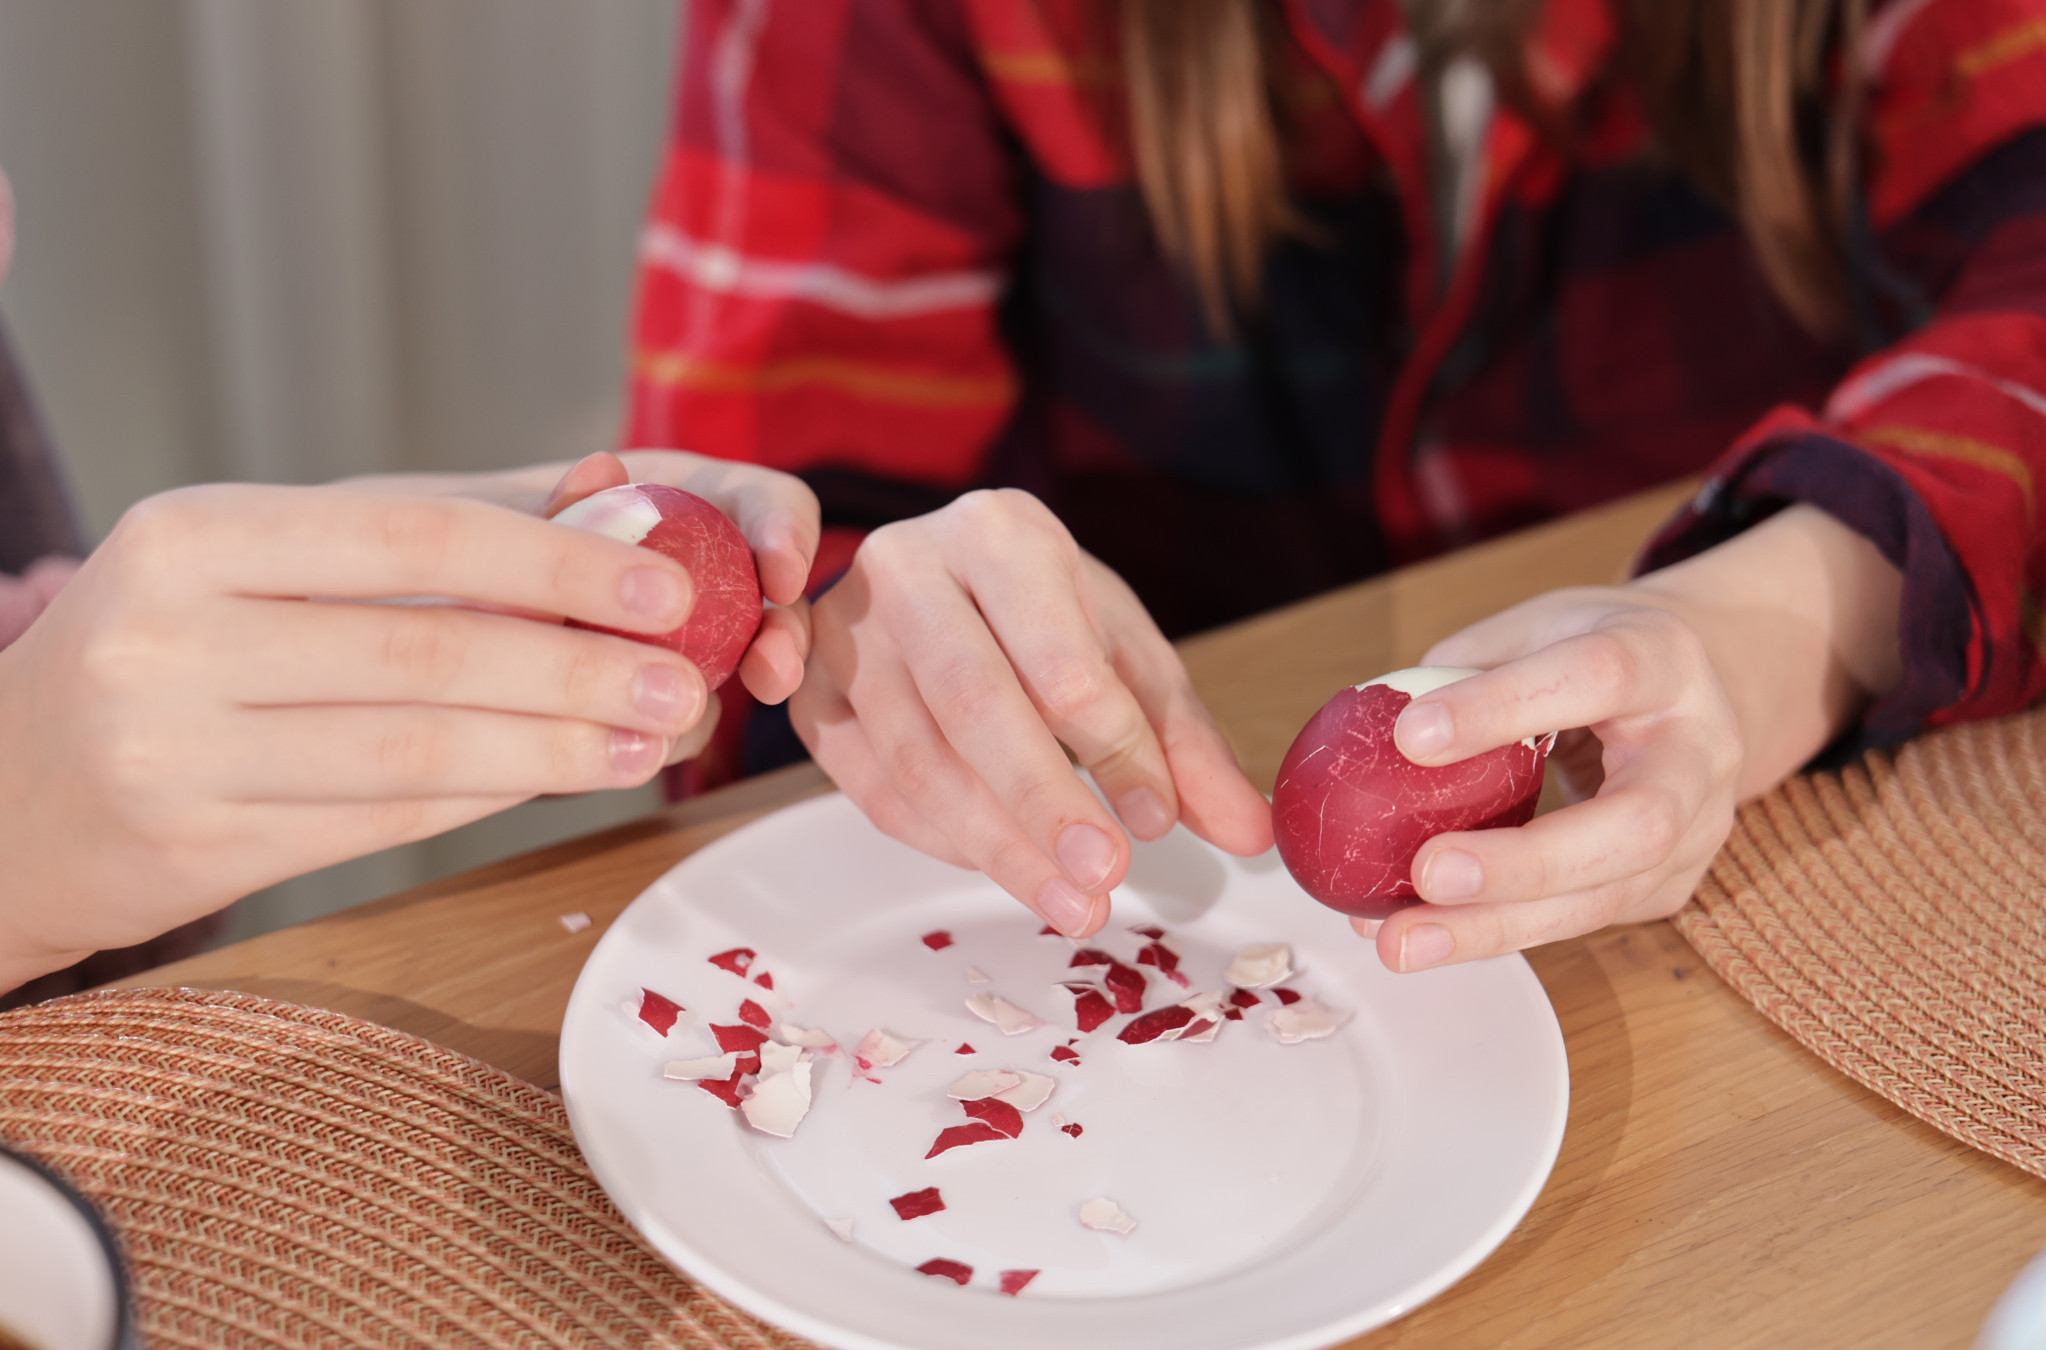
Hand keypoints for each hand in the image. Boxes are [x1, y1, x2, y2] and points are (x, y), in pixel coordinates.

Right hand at [0, 465, 813, 988]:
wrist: (5, 794)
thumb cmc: (166, 652)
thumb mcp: (257, 562)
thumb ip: (424, 538)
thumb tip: (608, 497)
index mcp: (195, 534)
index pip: (413, 535)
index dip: (556, 562)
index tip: (669, 583)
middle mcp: (169, 635)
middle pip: (428, 652)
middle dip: (581, 668)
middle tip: (689, 681)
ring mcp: (173, 750)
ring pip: (417, 750)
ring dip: (558, 748)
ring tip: (656, 738)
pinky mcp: (196, 848)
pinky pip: (384, 820)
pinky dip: (494, 797)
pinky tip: (571, 777)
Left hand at [357, 447, 820, 713]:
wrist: (358, 622)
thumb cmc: (413, 545)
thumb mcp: (472, 515)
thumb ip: (546, 504)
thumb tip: (604, 471)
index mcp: (664, 497)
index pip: (759, 500)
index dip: (784, 529)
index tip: (779, 571)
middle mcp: (678, 573)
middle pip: (770, 597)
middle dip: (785, 632)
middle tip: (770, 671)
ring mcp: (658, 650)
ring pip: (726, 673)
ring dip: (725, 690)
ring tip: (691, 715)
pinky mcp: (625, 716)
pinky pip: (664, 730)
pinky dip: (657, 735)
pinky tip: (632, 743)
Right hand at [789, 489, 1271, 937]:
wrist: (933, 583)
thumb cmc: (1040, 618)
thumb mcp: (1127, 659)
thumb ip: (1184, 745)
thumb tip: (1250, 832)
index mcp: (1000, 533)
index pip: (1059, 654)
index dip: (1114, 746)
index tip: (1156, 821)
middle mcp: (908, 565)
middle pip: (974, 703)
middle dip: (1043, 805)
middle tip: (1103, 880)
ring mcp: (842, 627)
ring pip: (915, 755)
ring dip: (995, 845)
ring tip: (1069, 905)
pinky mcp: (808, 690)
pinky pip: (870, 784)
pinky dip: (939, 838)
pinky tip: (1000, 864)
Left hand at [1362, 504, 1901, 971]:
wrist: (1700, 690)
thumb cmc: (1592, 652)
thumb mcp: (1534, 629)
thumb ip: (1459, 674)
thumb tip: (1369, 737)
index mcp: (1663, 658)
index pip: (1595, 678)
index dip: (1503, 707)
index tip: (1410, 736)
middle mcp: (1700, 752)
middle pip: (1635, 823)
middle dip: (1526, 861)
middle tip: (1427, 874)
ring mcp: (1699, 830)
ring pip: (1608, 896)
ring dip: (1497, 927)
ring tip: (1401, 942)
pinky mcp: (1669, 887)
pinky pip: (1579, 920)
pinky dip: (1495, 933)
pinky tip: (1424, 936)